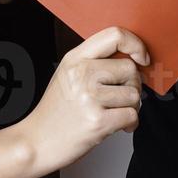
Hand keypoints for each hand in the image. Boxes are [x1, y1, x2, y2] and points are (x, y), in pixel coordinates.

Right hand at [18, 26, 147, 173]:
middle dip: (132, 86)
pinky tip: (116, 126)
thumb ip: (94, 62)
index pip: (115, 35)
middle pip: (130, 68)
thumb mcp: (67, 75)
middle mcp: (81, 73)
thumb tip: (132, 58)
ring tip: (113, 113)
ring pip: (134, 94)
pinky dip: (130, 124)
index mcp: (75, 58)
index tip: (141, 58)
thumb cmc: (55, 112)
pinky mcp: (98, 121)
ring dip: (130, 107)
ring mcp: (89, 97)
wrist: (36, 142)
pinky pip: (132, 115)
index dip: (136, 44)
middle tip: (119, 98)